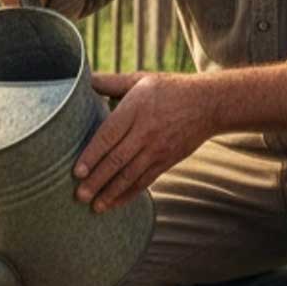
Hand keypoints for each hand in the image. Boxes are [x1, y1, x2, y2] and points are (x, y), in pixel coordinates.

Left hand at [74, 72, 219, 212]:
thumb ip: (111, 82)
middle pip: (117, 160)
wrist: (209, 104)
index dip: (92, 155)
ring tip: (94, 207)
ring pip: (130, 175)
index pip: (108, 136)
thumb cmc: (170, 89)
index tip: (76, 172)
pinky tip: (114, 204)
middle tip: (79, 196)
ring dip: (110, 193)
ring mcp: (157, 149)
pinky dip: (128, 194)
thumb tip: (85, 78)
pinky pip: (144, 181)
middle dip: (97, 181)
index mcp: (134, 110)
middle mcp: (145, 132)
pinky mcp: (166, 161)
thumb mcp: (141, 79)